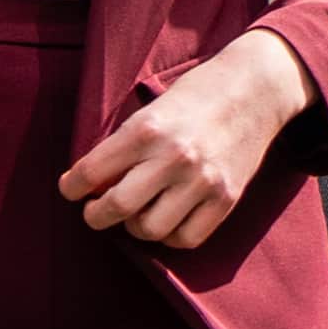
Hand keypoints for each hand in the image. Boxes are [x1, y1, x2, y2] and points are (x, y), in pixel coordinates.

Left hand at [61, 28, 315, 248]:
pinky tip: (168, 220)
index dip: (71, 187)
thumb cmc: (196, 96)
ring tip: (138, 213)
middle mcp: (172, 157)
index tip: (71, 190)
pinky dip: (170, 236)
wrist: (255, 89)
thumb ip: (124, 146)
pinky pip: (186, 239)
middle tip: (96, 211)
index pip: (90, 172)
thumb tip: (94, 186)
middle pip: (116, 207)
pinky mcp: (226, 198)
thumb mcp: (152, 110)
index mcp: (146, 129)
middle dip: (96, 215)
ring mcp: (202, 180)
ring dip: (135, 227)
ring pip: (149, 230)